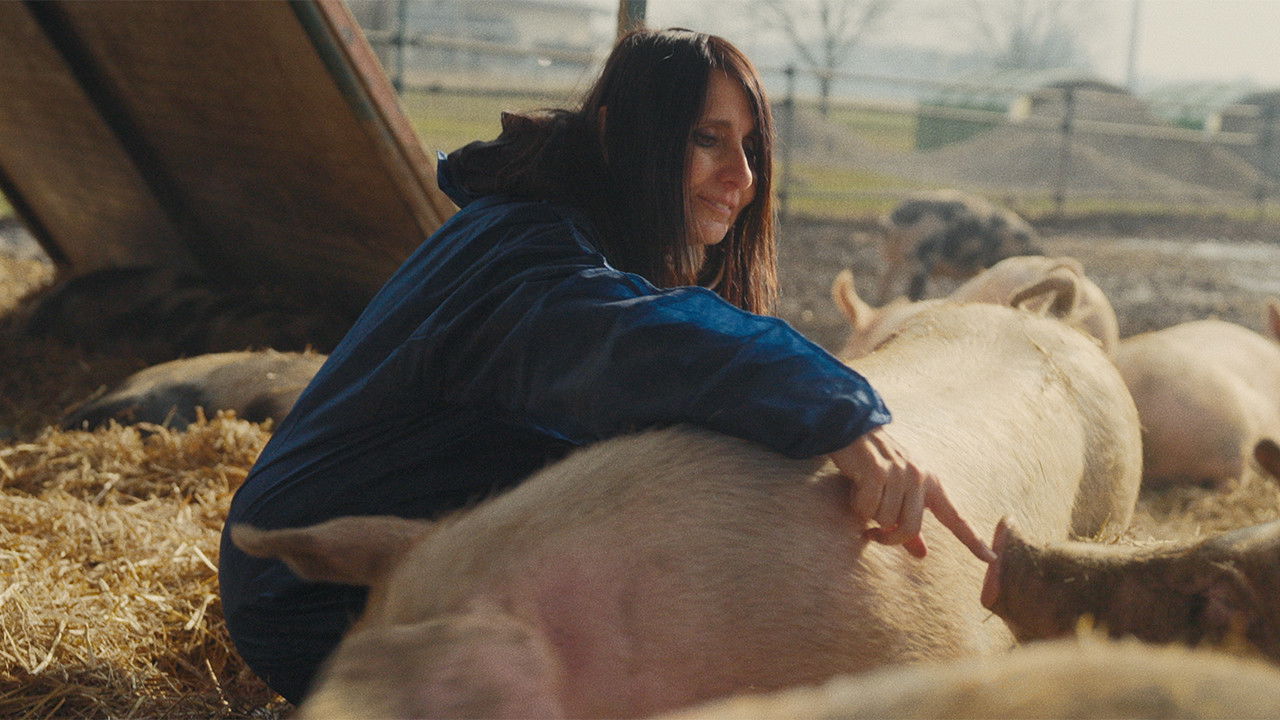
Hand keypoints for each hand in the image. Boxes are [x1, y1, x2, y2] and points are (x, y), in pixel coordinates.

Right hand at [829, 427, 995, 563]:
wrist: (855, 431)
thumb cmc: (877, 466)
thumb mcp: (898, 493)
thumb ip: (910, 524)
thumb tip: (922, 555)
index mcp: (931, 483)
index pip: (955, 517)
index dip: (972, 540)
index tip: (991, 558)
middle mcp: (919, 478)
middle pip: (909, 528)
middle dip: (889, 538)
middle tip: (874, 536)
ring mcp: (899, 474)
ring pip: (884, 519)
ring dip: (869, 514)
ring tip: (865, 494)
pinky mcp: (876, 472)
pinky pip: (866, 508)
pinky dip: (857, 504)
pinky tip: (856, 487)